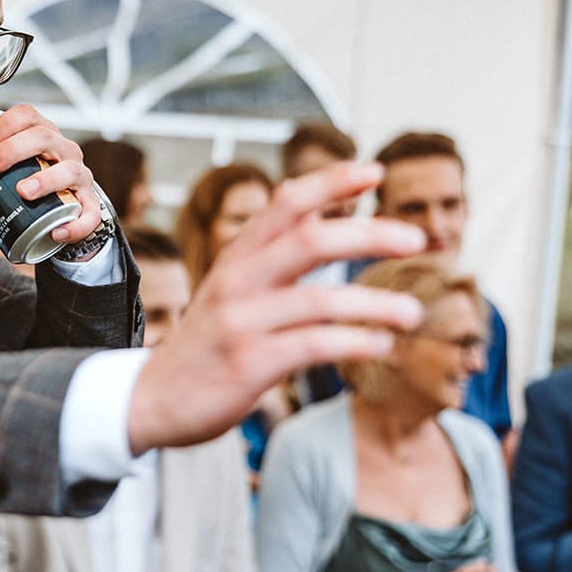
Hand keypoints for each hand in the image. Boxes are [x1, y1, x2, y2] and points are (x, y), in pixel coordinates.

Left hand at [0, 103, 102, 245]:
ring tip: (23, 192)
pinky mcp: (90, 204)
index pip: (27, 115)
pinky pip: (91, 214)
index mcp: (41, 135)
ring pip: (70, 170)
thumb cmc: (27, 185)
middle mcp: (63, 150)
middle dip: (14, 148)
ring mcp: (79, 176)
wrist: (59, 213)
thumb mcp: (1, 182)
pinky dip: (76, 224)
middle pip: (44, 136)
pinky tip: (56, 232)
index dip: (5, 123)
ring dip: (46, 179)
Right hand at [126, 163, 424, 451]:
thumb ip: (271, 253)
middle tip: (418, 239)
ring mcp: (241, 322)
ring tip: (412, 313)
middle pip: (309, 240)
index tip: (376, 171)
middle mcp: (236, 281)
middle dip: (370, 234)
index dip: (332, 182)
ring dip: (375, 303)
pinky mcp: (248, 363)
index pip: (286, 203)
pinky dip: (355, 342)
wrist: (152, 399)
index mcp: (236, 257)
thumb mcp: (231, 287)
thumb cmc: (206, 342)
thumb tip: (321, 208)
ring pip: (320, 300)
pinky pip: (314, 346)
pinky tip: (381, 344)